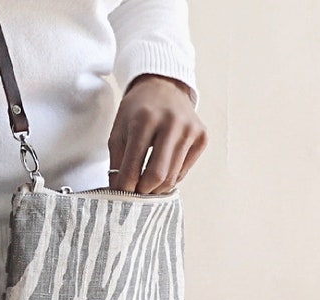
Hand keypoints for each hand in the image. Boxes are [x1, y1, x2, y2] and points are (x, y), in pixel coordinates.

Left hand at [108, 74, 208, 193]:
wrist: (164, 86)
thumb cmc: (137, 111)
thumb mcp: (119, 129)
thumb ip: (116, 161)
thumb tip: (119, 191)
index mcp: (144, 119)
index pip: (133, 166)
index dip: (125, 186)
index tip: (120, 194)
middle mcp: (170, 123)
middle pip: (157, 175)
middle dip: (144, 191)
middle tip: (135, 194)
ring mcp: (190, 129)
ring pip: (173, 177)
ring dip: (157, 188)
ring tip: (147, 185)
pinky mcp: (202, 136)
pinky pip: (184, 171)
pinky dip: (171, 177)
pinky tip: (163, 170)